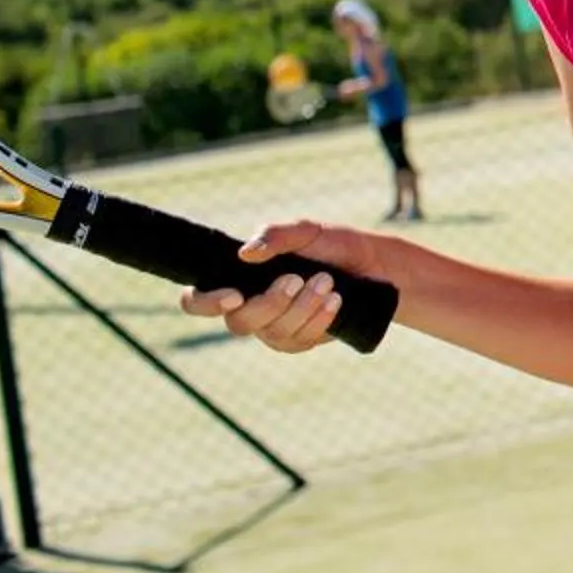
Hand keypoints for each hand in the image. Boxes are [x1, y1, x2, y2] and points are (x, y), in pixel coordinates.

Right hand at [177, 220, 381, 352]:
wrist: (374, 265)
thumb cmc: (332, 245)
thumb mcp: (307, 231)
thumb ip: (276, 235)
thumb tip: (246, 253)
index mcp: (239, 279)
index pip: (198, 301)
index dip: (204, 303)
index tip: (234, 294)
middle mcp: (249, 308)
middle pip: (239, 322)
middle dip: (270, 303)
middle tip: (296, 279)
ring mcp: (273, 328)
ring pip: (273, 333)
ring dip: (302, 307)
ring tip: (328, 282)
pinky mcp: (299, 340)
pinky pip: (299, 341)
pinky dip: (318, 319)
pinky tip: (336, 301)